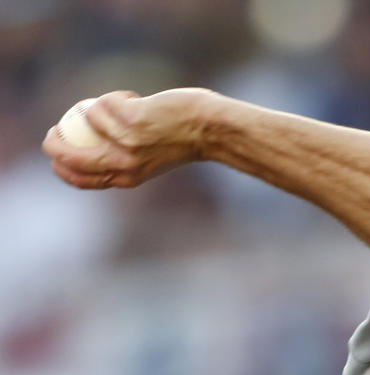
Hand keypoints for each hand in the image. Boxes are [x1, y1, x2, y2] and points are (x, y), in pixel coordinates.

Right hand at [42, 88, 217, 188]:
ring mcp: (126, 142)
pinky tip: (139, 99)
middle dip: (53, 143)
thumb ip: (124, 161)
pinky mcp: (131, 119)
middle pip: (69, 157)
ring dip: (102, 105)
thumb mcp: (150, 161)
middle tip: (56, 129)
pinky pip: (105, 101)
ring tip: (128, 106)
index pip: (80, 179)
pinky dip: (118, 95)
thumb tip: (90, 152)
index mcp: (127, 179)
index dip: (60, 166)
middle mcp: (124, 165)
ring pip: (88, 117)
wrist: (211, 131)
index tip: (56, 152)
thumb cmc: (183, 142)